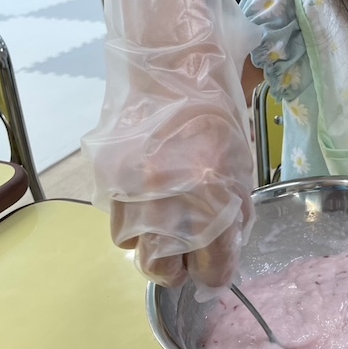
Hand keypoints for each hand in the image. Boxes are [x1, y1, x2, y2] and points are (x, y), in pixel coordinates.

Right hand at [98, 100, 255, 292]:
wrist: (173, 75)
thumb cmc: (218, 121)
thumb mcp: (241, 172)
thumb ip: (233, 217)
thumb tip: (224, 252)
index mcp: (211, 205)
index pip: (212, 269)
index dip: (215, 272)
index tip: (215, 267)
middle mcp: (167, 208)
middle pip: (163, 273)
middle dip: (178, 268)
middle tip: (188, 253)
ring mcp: (131, 196)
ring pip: (134, 248)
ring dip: (152, 241)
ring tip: (166, 215)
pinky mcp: (106, 183)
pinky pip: (118, 218)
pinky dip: (134, 215)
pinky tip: (148, 193)